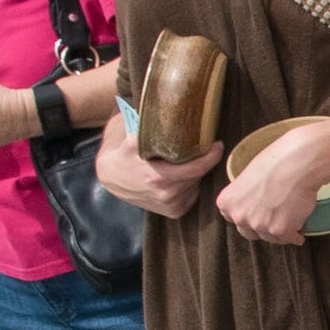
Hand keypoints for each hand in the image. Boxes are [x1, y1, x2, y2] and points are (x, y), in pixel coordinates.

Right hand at [97, 109, 214, 218]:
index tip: (217, 144)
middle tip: (200, 148)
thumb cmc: (124, 156)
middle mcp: (167, 195)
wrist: (112, 179)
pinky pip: (192, 195)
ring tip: (184, 163)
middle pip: (198, 175)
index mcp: (159, 178)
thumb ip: (149, 132)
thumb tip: (169, 117)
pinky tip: (179, 177)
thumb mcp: (132, 141)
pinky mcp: (174, 212)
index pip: (197, 168)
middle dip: (202, 161)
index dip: (212, 155)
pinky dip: (190, 185)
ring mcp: (171, 206)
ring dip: (195, 173)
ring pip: (196, 185)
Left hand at [217, 118, 329, 244]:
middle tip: (273, 220)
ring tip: (290, 223)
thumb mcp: (248, 177)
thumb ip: (245, 196)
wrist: (296, 163)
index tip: (256, 215)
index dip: (247, 216)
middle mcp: (239, 216)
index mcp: (227, 203)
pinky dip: (295, 236)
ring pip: (270, 237)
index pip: (232, 219)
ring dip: (279, 233)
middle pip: (250, 231)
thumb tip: (255, 204)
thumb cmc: (275, 162)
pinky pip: (288, 238)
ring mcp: (259, 225)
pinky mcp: (279, 230)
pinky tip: (299, 233)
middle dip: (261, 227)